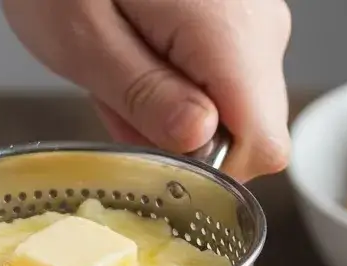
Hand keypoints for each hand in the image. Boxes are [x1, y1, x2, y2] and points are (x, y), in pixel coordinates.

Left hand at [1, 0, 291, 180]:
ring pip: (233, 109)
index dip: (213, 168)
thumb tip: (199, 142)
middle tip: (119, 99)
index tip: (159, 145)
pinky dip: (178, 81)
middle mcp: (259, 27)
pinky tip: (138, 51)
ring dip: (175, 110)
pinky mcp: (242, 15)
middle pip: (250, 133)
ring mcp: (255, 18)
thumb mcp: (82, 37)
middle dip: (185, 139)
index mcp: (229, 35)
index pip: (264, 147)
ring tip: (121, 68)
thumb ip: (144, 97)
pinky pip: (223, 77)